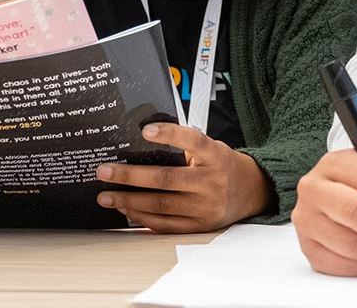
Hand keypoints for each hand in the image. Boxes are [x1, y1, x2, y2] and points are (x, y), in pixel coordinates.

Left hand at [94, 123, 272, 232]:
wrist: (251, 192)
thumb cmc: (223, 166)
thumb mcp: (212, 149)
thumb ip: (186, 146)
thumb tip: (142, 142)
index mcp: (216, 156)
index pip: (193, 141)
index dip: (170, 134)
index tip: (146, 130)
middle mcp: (212, 182)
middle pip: (166, 179)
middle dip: (130, 175)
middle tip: (104, 172)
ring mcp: (205, 207)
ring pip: (160, 205)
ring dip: (129, 200)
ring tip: (107, 196)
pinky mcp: (199, 226)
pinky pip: (165, 224)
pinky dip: (142, 217)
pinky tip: (127, 210)